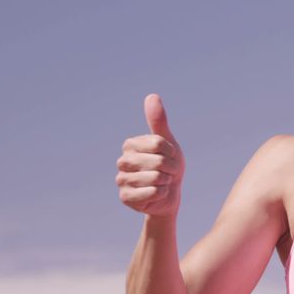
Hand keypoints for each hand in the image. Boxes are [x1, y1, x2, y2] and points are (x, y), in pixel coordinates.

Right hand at [115, 93, 185, 216]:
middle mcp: (122, 161)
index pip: (158, 144)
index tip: (170, 156)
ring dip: (166, 181)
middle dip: (170, 168)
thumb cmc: (168, 165)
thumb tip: (152, 96)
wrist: (168, 193)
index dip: (171, 152)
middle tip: (168, 172)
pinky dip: (160, 193)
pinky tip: (157, 193)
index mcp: (131, 145)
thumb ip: (158, 120)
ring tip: (162, 182)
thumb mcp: (167, 141)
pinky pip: (151, 193)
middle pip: (157, 161)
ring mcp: (122, 180)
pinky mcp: (125, 197)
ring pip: (154, 178)